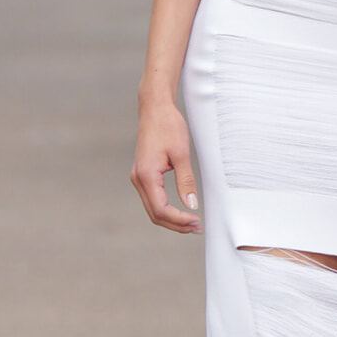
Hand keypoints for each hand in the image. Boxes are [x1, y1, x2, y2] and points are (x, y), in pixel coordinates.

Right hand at [131, 96, 201, 233]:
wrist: (155, 109)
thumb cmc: (168, 126)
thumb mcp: (181, 153)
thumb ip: (186, 181)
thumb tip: (191, 205)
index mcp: (146, 175)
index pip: (161, 209)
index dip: (179, 220)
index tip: (197, 220)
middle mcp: (138, 179)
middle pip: (155, 214)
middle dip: (176, 224)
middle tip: (197, 228)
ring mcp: (138, 178)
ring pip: (153, 209)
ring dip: (171, 219)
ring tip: (192, 223)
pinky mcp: (143, 175)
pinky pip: (153, 199)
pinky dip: (166, 209)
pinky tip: (181, 210)